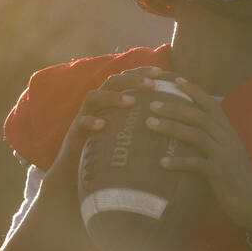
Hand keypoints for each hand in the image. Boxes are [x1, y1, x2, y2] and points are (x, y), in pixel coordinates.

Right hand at [40, 66, 163, 204]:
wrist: (76, 178)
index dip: (142, 72)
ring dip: (113, 97)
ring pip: (93, 97)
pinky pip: (80, 123)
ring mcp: (84, 118)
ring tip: (132, 102)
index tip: (163, 73)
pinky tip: (102, 125)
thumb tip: (178, 127)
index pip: (126, 79)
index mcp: (111, 103)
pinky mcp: (73, 135)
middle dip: (132, 79)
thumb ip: (145, 128)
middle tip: (152, 85)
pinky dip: (90, 121)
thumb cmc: (109, 159)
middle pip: (112, 82)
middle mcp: (97, 106)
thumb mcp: (129, 139)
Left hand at [146, 76, 251, 231]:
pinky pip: (197, 164)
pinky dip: (179, 162)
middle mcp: (227, 139)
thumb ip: (212, 139)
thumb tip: (190, 129)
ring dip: (171, 127)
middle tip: (151, 103)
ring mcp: (224, 155)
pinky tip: (161, 163)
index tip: (174, 80)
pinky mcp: (220, 174)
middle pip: (199, 116)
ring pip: (196, 135)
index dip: (194, 90)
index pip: (211, 104)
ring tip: (150, 124)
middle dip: (175, 107)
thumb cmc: (236, 178)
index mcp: (228, 131)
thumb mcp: (227, 153)